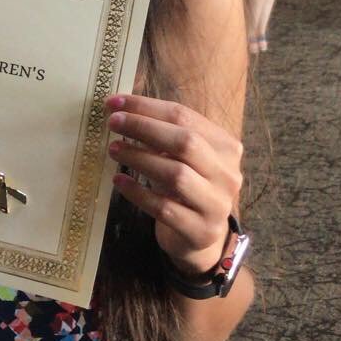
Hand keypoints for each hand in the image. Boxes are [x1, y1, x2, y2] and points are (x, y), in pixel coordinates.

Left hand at [106, 92, 241, 275]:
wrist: (201, 237)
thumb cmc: (187, 189)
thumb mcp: (184, 159)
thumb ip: (164, 135)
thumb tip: (123, 108)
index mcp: (226, 147)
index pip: (185, 117)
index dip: (147, 108)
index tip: (114, 102)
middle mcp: (227, 174)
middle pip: (185, 142)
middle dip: (144, 128)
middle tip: (112, 123)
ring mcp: (217, 204)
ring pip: (177, 175)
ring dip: (140, 159)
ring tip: (114, 150)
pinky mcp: (201, 231)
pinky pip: (165, 208)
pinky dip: (139, 193)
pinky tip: (119, 181)